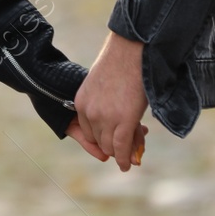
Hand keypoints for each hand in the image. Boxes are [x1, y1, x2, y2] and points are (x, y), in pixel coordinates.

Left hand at [74, 32, 149, 170]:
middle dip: (113, 145)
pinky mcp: (122, 122)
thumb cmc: (120, 63)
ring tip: (134, 150)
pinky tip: (127, 164)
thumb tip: (113, 119)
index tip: (114, 138)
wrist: (131, 51)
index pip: (88, 132)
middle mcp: (89, 113)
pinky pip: (122, 148)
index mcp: (80, 103)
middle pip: (99, 141)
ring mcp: (105, 119)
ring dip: (122, 151)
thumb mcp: (101, 85)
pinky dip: (125, 159)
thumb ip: (103, 104)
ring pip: (111, 147)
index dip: (102, 137)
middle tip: (129, 143)